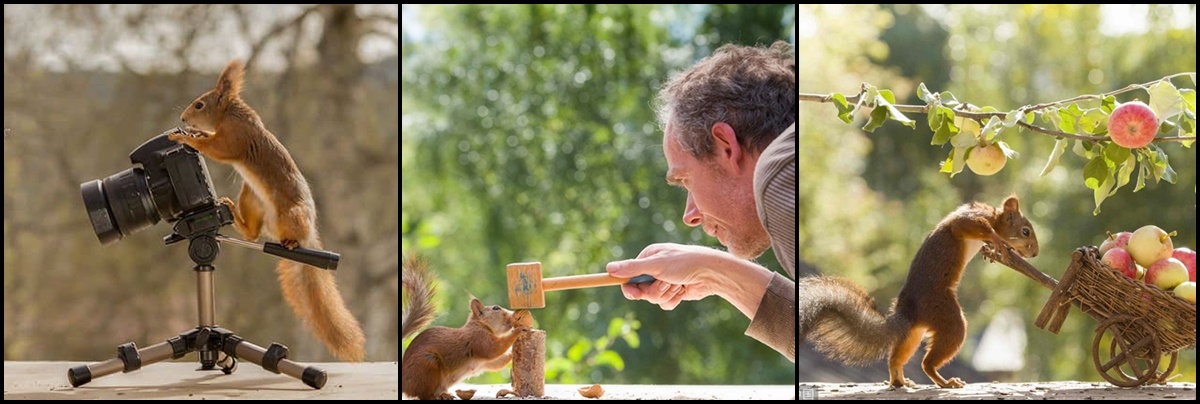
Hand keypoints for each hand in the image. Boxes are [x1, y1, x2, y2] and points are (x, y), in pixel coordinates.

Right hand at [607, 243, 774, 317]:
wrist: (711, 273)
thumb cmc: (684, 263)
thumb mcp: (656, 265)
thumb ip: (632, 268)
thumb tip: (609, 268)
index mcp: (648, 257)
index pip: (628, 275)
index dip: (630, 287)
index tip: (633, 294)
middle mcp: (654, 269)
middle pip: (641, 290)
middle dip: (654, 291)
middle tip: (665, 283)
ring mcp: (664, 281)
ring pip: (653, 299)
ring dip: (666, 294)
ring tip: (678, 284)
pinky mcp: (673, 292)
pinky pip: (665, 304)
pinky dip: (673, 299)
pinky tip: (683, 290)